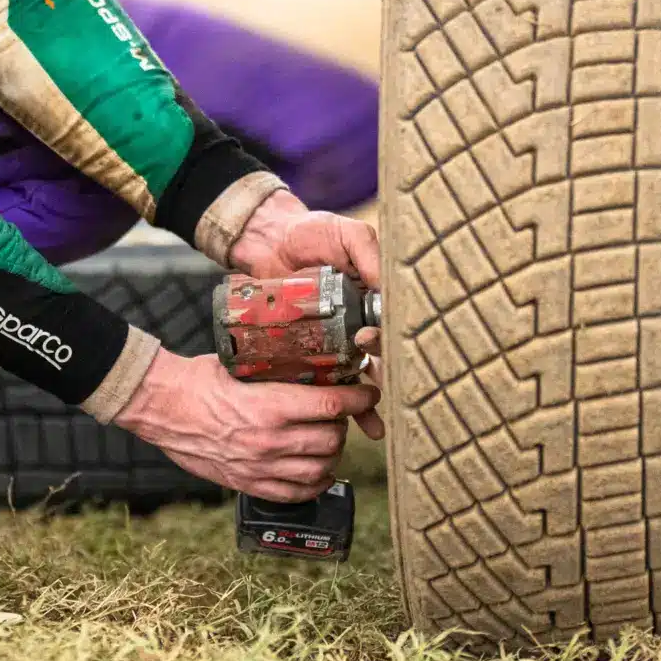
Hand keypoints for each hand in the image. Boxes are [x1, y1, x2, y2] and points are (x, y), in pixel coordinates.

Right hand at [113, 349, 377, 500]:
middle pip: (331, 439)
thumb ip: (278, 370)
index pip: (332, 406)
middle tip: (341, 414)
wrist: (161, 407)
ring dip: (332, 454)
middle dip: (344, 425)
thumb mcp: (242, 364)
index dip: (358, 399)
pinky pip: (295, 493)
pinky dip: (315, 484)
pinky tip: (318, 472)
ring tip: (329, 440)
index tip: (368, 393)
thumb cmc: (199, 380)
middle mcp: (269, 440)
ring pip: (319, 469)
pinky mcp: (248, 483)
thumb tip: (314, 361)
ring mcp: (259, 466)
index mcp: (270, 406)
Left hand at [228, 189, 384, 436]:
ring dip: (367, 402)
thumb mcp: (346, 233)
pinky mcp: (309, 350)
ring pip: (358, 374)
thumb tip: (387, 284)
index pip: (392, 325)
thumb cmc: (311, 233)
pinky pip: (325, 378)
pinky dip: (334, 400)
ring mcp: (336, 338)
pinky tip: (345, 421)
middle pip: (380, 356)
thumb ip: (367, 250)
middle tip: (374, 378)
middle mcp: (361, 322)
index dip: (389, 337)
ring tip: (375, 427)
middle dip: (383, 375)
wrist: (268, 240)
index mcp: (375, 298)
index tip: (372, 339)